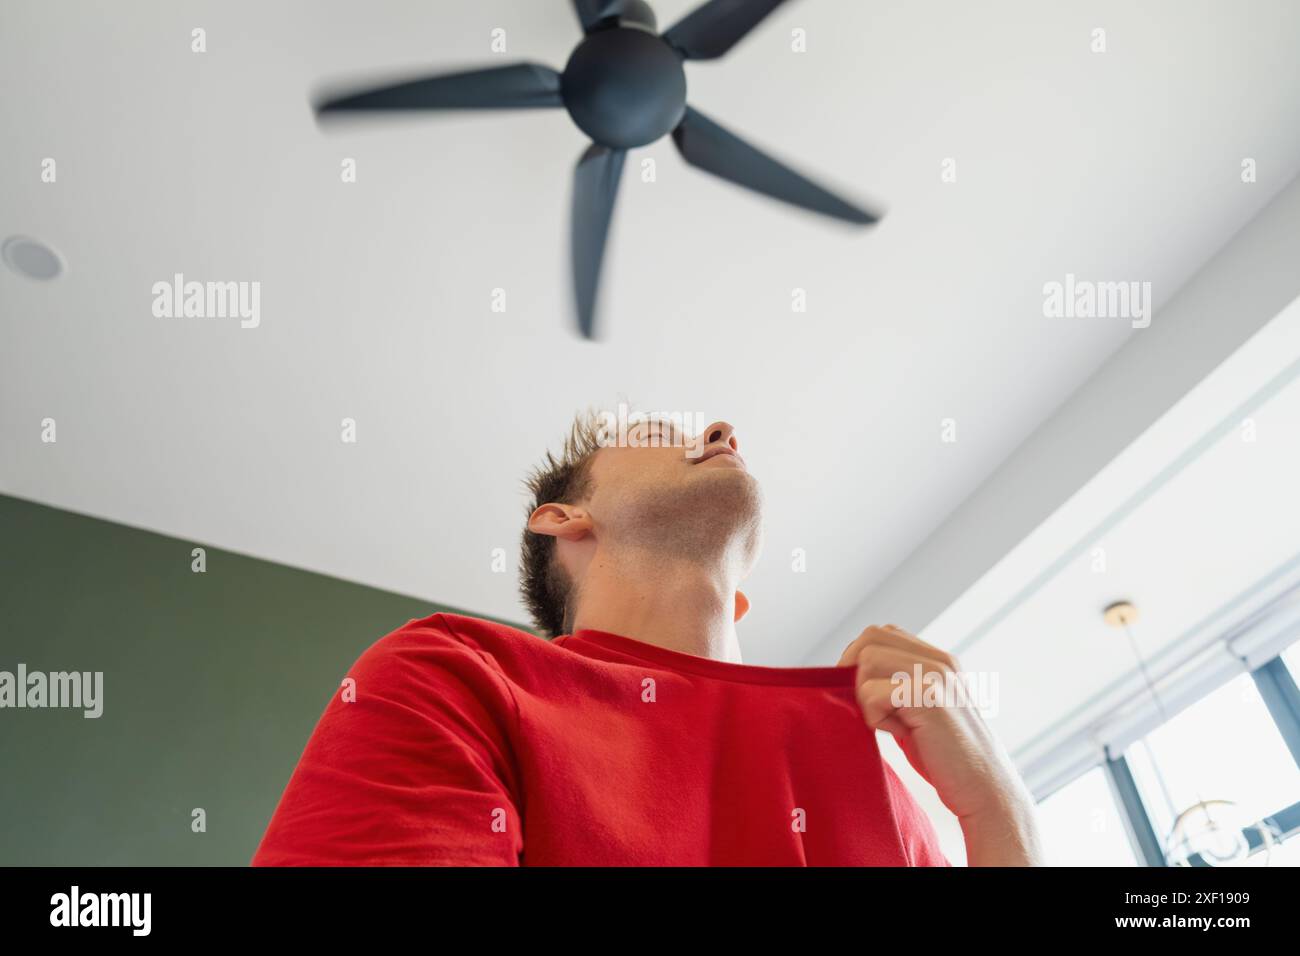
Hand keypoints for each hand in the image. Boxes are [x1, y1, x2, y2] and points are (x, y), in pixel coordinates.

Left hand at [838, 624, 1033, 824]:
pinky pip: (872, 692)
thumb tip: (843, 677)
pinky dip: (874, 717)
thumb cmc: (945, 759)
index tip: (860, 695)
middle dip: (854, 673)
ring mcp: (936, 674)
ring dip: (865, 697)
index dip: (857, 659)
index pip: (880, 634)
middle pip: (870, 638)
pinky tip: (899, 733)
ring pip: (866, 662)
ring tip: (891, 724)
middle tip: (869, 710)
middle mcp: (938, 660)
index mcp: (937, 660)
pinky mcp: (928, 695)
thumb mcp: (917, 711)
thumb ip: (892, 687)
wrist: (984, 790)